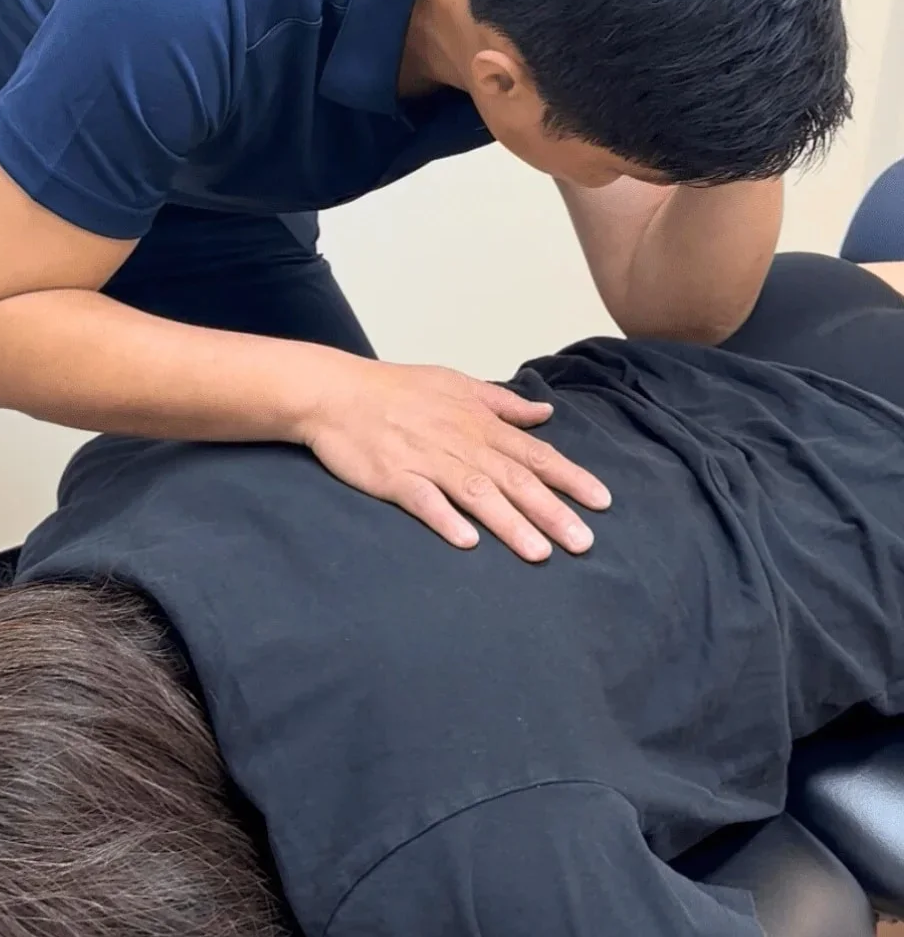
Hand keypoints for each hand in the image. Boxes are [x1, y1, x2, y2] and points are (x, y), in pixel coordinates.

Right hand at [298, 356, 610, 559]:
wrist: (335, 392)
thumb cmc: (396, 389)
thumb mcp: (456, 383)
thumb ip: (503, 403)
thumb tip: (545, 412)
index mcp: (477, 423)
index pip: (534, 454)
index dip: (570, 478)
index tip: (602, 502)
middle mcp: (460, 442)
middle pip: (514, 480)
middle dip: (552, 511)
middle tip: (584, 543)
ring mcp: (426, 460)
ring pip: (477, 493)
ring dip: (510, 523)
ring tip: (540, 553)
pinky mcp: (393, 476)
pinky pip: (423, 501)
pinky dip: (445, 518)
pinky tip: (467, 542)